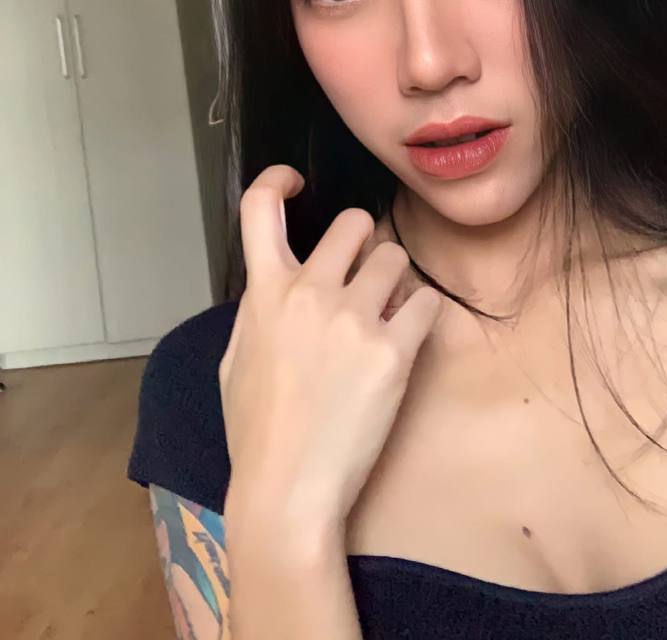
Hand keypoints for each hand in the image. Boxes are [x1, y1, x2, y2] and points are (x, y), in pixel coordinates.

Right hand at [218, 164, 441, 538]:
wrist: (287, 491)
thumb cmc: (256, 434)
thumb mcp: (235, 362)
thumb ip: (256, 313)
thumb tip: (273, 288)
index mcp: (264, 293)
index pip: (260, 207)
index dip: (278, 180)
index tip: (297, 184)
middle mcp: (309, 294)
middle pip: (354, 221)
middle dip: (363, 242)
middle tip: (364, 273)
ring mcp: (354, 320)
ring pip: (396, 257)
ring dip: (396, 280)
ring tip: (388, 313)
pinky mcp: (393, 351)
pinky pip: (427, 304)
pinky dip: (423, 317)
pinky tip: (409, 339)